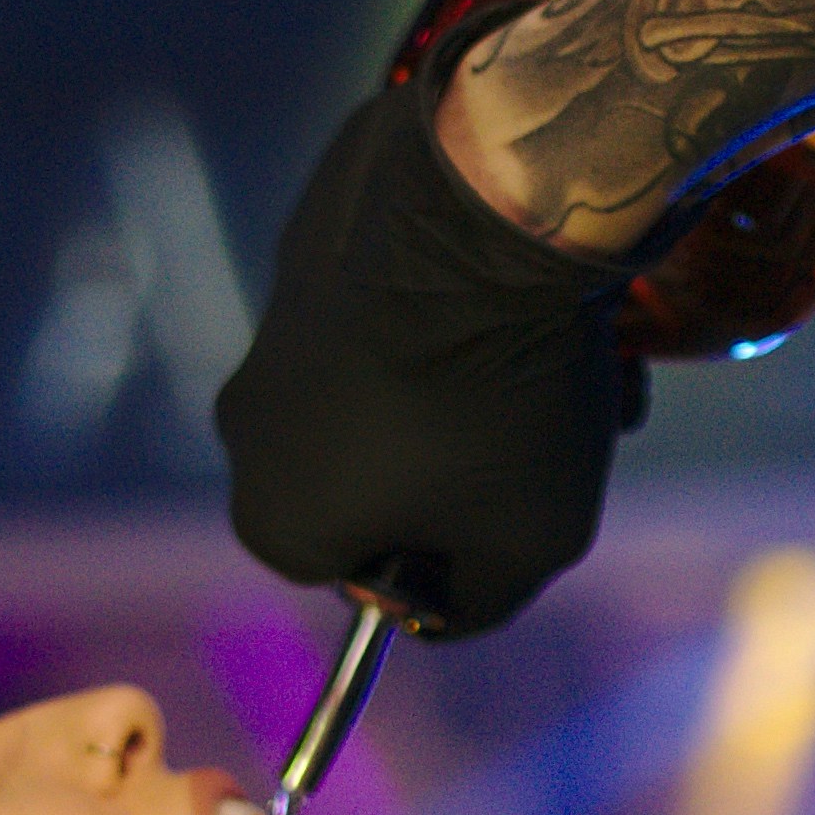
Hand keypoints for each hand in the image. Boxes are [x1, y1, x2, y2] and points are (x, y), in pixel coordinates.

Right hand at [214, 77, 642, 639]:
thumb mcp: (530, 543)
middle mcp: (246, 426)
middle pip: (378, 473)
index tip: (516, 505)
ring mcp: (271, 324)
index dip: (455, 546)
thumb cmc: (503, 400)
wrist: (486, 208)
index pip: (369, 570)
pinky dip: (446, 306)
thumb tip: (452, 606)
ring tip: (568, 358)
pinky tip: (521, 285)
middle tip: (556, 430)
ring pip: (388, 382)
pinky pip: (386, 300)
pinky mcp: (308, 238)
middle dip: (471, 460)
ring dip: (472, 384)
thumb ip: (482, 601)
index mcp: (276, 520)